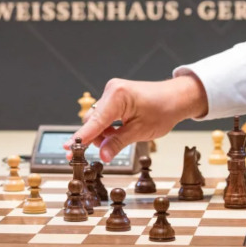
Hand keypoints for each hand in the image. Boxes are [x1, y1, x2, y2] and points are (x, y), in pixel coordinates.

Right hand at [70, 75, 209, 162]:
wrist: (177, 98)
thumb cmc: (164, 109)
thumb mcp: (141, 131)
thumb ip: (118, 143)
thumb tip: (103, 156)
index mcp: (117, 96)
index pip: (95, 122)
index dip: (81, 137)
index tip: (68, 149)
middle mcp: (111, 91)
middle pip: (93, 120)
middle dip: (95, 138)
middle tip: (97, 154)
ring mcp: (113, 92)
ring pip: (98, 119)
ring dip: (103, 134)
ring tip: (119, 140)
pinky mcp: (116, 97)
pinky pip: (104, 115)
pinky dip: (108, 127)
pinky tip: (119, 133)